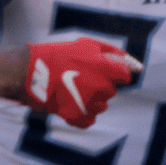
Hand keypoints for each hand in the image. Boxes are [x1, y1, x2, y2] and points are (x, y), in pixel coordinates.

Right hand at [24, 38, 141, 127]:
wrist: (28, 71)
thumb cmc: (60, 55)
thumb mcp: (89, 45)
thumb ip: (115, 53)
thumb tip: (137, 65)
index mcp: (107, 69)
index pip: (125, 76)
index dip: (115, 73)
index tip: (102, 71)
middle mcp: (101, 87)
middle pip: (112, 91)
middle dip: (101, 85)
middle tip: (81, 78)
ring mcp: (89, 103)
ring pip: (102, 106)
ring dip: (92, 99)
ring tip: (74, 89)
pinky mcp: (76, 116)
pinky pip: (89, 119)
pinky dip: (82, 113)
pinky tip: (71, 102)